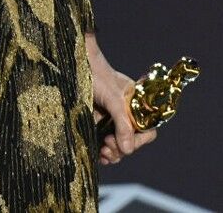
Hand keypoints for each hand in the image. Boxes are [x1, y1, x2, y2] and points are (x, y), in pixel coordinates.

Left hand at [87, 35, 157, 164]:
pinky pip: (104, 144)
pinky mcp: (97, 124)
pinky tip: (99, 155)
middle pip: (131, 142)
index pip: (146, 131)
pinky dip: (103, 152)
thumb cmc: (98, 76)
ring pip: (118, 146)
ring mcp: (111, 120)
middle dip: (121, 149)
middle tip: (108, 145)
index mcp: (136, 107)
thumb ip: (122, 124)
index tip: (125, 142)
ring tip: (103, 150)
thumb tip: (127, 150)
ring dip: (113, 153)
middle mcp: (125, 115)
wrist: (76, 66)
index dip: (138, 141)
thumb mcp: (113, 100)